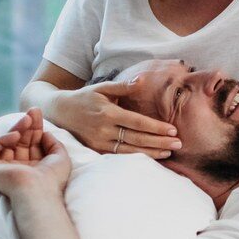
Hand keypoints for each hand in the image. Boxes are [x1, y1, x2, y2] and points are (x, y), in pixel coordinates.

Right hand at [0, 108, 71, 199]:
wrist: (38, 192)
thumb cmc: (52, 179)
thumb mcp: (60, 157)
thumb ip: (53, 144)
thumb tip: (44, 133)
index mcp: (33, 168)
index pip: (31, 143)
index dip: (34, 127)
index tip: (37, 112)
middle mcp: (18, 168)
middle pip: (20, 140)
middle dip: (26, 124)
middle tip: (33, 110)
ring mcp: (4, 169)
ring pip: (7, 142)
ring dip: (17, 128)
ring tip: (26, 120)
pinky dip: (3, 139)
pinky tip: (16, 136)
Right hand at [52, 80, 180, 158]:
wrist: (59, 112)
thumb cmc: (84, 97)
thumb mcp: (102, 87)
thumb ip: (122, 86)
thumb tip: (142, 80)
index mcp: (108, 113)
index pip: (137, 122)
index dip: (156, 128)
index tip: (172, 131)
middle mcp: (104, 130)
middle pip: (137, 138)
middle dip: (159, 143)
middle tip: (178, 144)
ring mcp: (99, 142)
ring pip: (130, 151)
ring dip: (151, 153)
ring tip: (169, 153)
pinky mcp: (96, 150)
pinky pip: (120, 156)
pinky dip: (136, 158)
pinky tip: (150, 158)